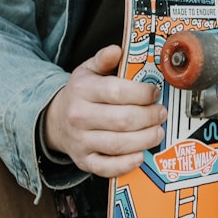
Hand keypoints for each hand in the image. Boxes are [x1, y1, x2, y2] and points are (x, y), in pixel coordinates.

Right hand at [44, 45, 166, 177]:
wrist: (56, 120)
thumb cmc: (80, 95)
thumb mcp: (87, 70)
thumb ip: (103, 59)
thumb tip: (117, 50)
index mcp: (82, 90)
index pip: (117, 91)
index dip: (142, 93)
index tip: (155, 92)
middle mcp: (79, 116)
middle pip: (122, 120)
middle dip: (149, 117)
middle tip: (161, 113)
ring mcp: (80, 141)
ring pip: (118, 144)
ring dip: (145, 139)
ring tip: (158, 132)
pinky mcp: (84, 161)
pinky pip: (106, 167)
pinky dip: (126, 164)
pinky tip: (140, 156)